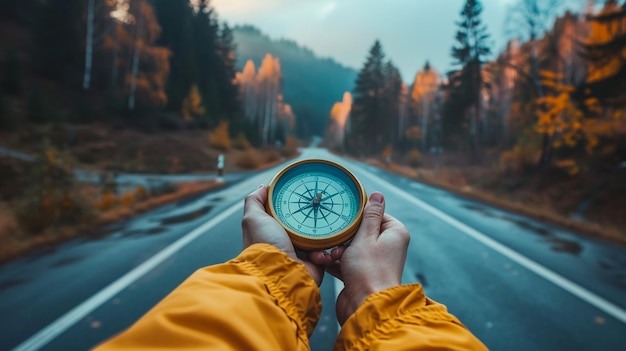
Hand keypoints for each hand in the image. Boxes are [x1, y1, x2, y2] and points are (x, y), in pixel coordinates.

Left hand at [242, 185, 329, 285]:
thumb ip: (255, 201)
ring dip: (321, 238)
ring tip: (321, 236)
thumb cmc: (265, 246)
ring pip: (317, 239)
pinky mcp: (312, 265)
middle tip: (320, 213)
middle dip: (313, 221)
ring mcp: (299, 254)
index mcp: (273, 231)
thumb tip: (262, 188)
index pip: (286, 214)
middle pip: (305, 225)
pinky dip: (324, 253)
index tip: (306, 196)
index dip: (293, 205)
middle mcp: (285, 242)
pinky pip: (324, 254)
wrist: (280, 273)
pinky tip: (319, 253)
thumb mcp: (254, 218)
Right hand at [318, 192, 409, 324]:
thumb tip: (378, 194)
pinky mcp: (362, 274)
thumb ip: (369, 215)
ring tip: (331, 256)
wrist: (365, 307)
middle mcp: (388, 246)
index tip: (344, 221)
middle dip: (344, 236)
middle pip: (361, 230)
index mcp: (395, 233)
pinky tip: (326, 263)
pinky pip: (346, 261)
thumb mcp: (366, 237)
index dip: (357, 218)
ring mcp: (374, 261)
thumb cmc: (368, 271)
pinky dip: (336, 262)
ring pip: (351, 246)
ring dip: (337, 250)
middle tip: (336, 243)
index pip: (374, 214)